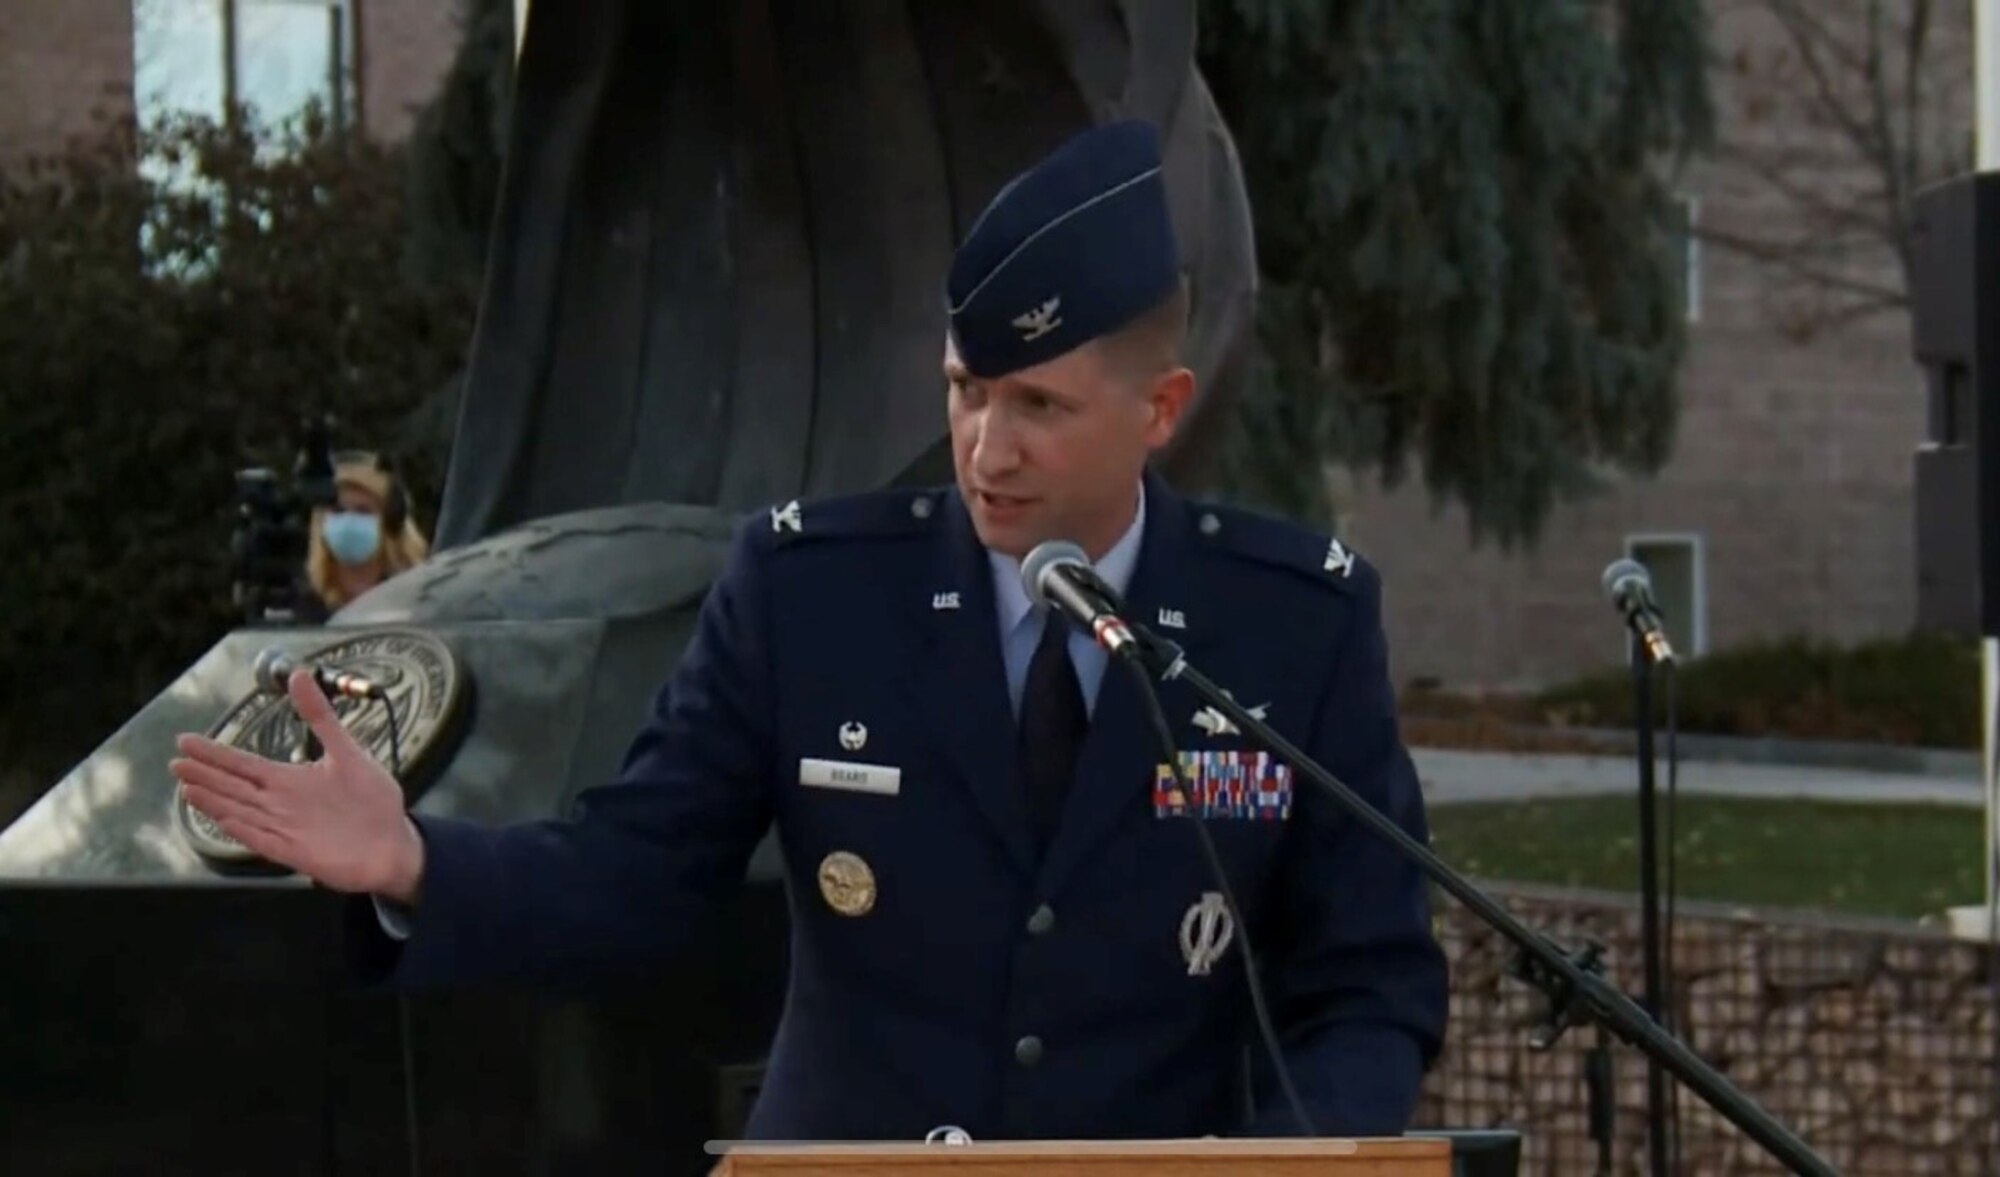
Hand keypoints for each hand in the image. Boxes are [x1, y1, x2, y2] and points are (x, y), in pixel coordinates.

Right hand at [170, 668, 424, 901]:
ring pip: (241, 812)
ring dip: (216, 802)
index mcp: (289, 780)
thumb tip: (301, 675)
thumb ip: (321, 716)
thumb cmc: (371, 800)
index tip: (185, 741)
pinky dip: (243, 830)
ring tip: (188, 789)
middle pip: (234, 787)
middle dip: (205, 775)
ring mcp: (285, 829)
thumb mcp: (348, 750)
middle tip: (175, 763)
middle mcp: (280, 804)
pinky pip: (263, 839)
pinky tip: (223, 819)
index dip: (215, 753)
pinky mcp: (296, 852)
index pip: (243, 764)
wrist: (394, 842)